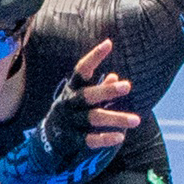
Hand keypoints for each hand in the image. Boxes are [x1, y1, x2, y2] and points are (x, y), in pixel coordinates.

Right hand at [0, 43, 131, 183]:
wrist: (47, 140)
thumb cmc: (72, 112)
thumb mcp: (81, 97)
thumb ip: (98, 88)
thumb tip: (115, 76)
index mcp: (71, 89)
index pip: (81, 70)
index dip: (94, 57)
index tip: (109, 44)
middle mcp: (69, 103)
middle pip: (88, 95)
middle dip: (107, 90)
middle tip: (128, 86)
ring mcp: (70, 122)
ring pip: (93, 118)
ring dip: (116, 118)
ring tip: (137, 120)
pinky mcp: (73, 140)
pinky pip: (90, 139)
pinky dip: (105, 138)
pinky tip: (120, 136)